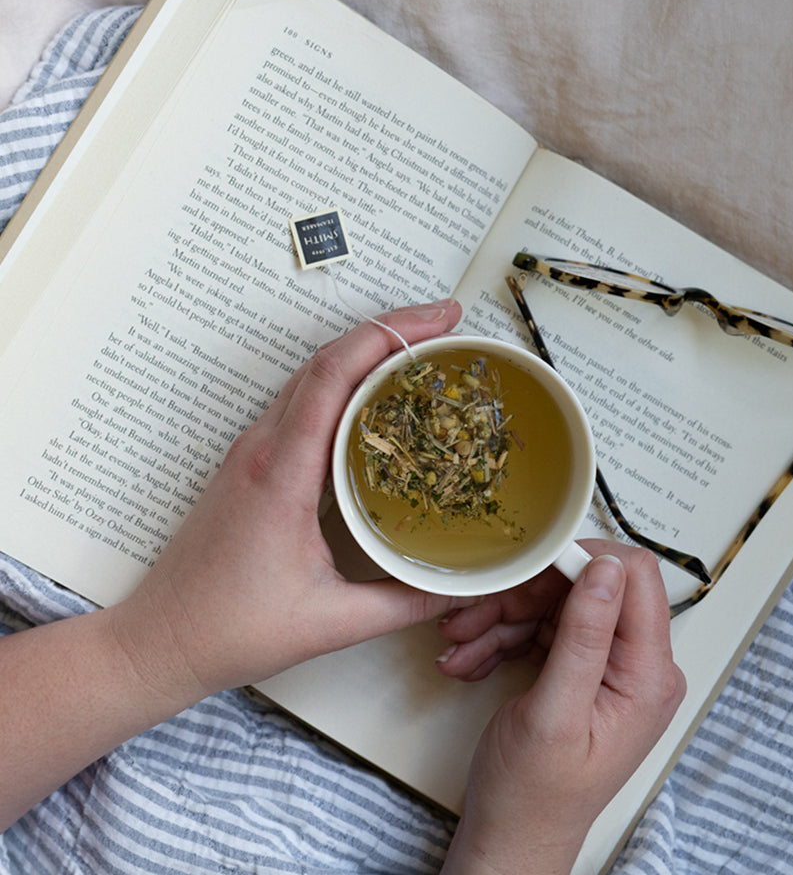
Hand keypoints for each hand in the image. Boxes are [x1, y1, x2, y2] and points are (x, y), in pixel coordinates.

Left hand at [109, 298, 468, 705]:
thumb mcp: (330, 623)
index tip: (439, 320)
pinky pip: (303, 403)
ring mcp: (252, 451)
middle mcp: (262, 447)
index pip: (333, 375)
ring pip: (312, 376)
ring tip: (422, 352)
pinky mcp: (252, 463)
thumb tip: (463, 586)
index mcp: (280, 472)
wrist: (160, 639)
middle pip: (326, 359)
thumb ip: (404, 602)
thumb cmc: (230, 629)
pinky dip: (345, 384)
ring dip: (365, 352)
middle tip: (446, 327)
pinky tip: (377, 399)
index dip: (388, 334)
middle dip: (389, 331)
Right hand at [438, 541, 684, 874]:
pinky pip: (546, 628)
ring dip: (505, 619)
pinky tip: (474, 655)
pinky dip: (506, 636)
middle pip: (589, 588)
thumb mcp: (554, 713)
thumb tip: (607, 569)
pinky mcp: (583, 670)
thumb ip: (584, 636)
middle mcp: (639, 666)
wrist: (513, 837)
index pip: (636, 577)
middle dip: (527, 597)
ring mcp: (611, 667)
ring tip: (464, 643)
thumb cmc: (534, 796)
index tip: (531, 568)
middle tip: (478, 615)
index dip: (581, 562)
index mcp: (649, 675)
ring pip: (558, 606)